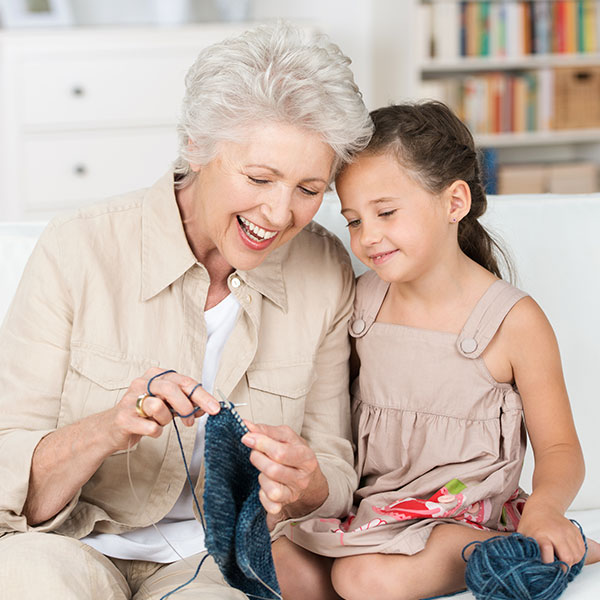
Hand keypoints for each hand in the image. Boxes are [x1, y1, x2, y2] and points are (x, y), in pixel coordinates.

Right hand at [105, 368, 220, 451]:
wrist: (112, 429)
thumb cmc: (142, 413)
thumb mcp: (167, 404)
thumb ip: (186, 403)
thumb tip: (207, 407)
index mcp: (155, 376)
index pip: (184, 381)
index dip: (202, 395)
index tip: (214, 408)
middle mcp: (142, 383)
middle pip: (172, 388)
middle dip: (187, 406)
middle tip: (190, 420)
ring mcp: (130, 400)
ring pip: (159, 407)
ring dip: (165, 419)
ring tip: (160, 422)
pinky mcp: (124, 418)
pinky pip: (150, 426)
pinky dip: (156, 431)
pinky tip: (151, 429)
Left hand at [241, 422, 328, 528]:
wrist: (309, 478)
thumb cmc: (294, 453)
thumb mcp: (286, 437)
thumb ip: (267, 431)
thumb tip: (247, 425)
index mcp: (306, 457)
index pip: (280, 452)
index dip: (261, 444)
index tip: (247, 438)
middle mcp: (302, 478)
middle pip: (273, 471)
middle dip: (258, 459)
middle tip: (255, 453)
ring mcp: (294, 494)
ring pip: (272, 490)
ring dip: (261, 478)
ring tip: (264, 470)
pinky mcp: (285, 505)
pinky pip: (270, 505)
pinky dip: (263, 496)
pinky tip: (265, 486)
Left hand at [517, 500, 585, 565]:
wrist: (542, 507)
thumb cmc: (531, 523)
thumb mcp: (523, 535)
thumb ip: (525, 550)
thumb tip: (525, 564)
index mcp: (541, 535)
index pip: (548, 556)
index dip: (548, 565)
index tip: (545, 568)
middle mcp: (557, 533)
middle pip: (567, 558)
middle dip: (562, 567)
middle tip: (557, 567)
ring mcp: (568, 532)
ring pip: (576, 556)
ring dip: (571, 562)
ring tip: (561, 558)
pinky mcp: (576, 531)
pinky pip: (582, 550)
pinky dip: (577, 555)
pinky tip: (567, 552)